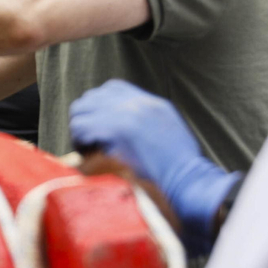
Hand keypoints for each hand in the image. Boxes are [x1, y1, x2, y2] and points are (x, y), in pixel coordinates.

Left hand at [69, 79, 240, 255]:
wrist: (188, 180)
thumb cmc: (181, 167)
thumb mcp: (170, 132)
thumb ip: (148, 124)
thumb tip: (123, 131)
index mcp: (150, 104)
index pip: (112, 88)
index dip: (99, 106)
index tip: (99, 126)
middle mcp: (136, 103)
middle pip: (92, 97)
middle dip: (85, 117)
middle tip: (89, 141)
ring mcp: (125, 114)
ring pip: (80, 109)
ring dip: (79, 129)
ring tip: (88, 149)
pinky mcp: (115, 130)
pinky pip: (80, 128)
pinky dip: (79, 142)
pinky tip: (89, 157)